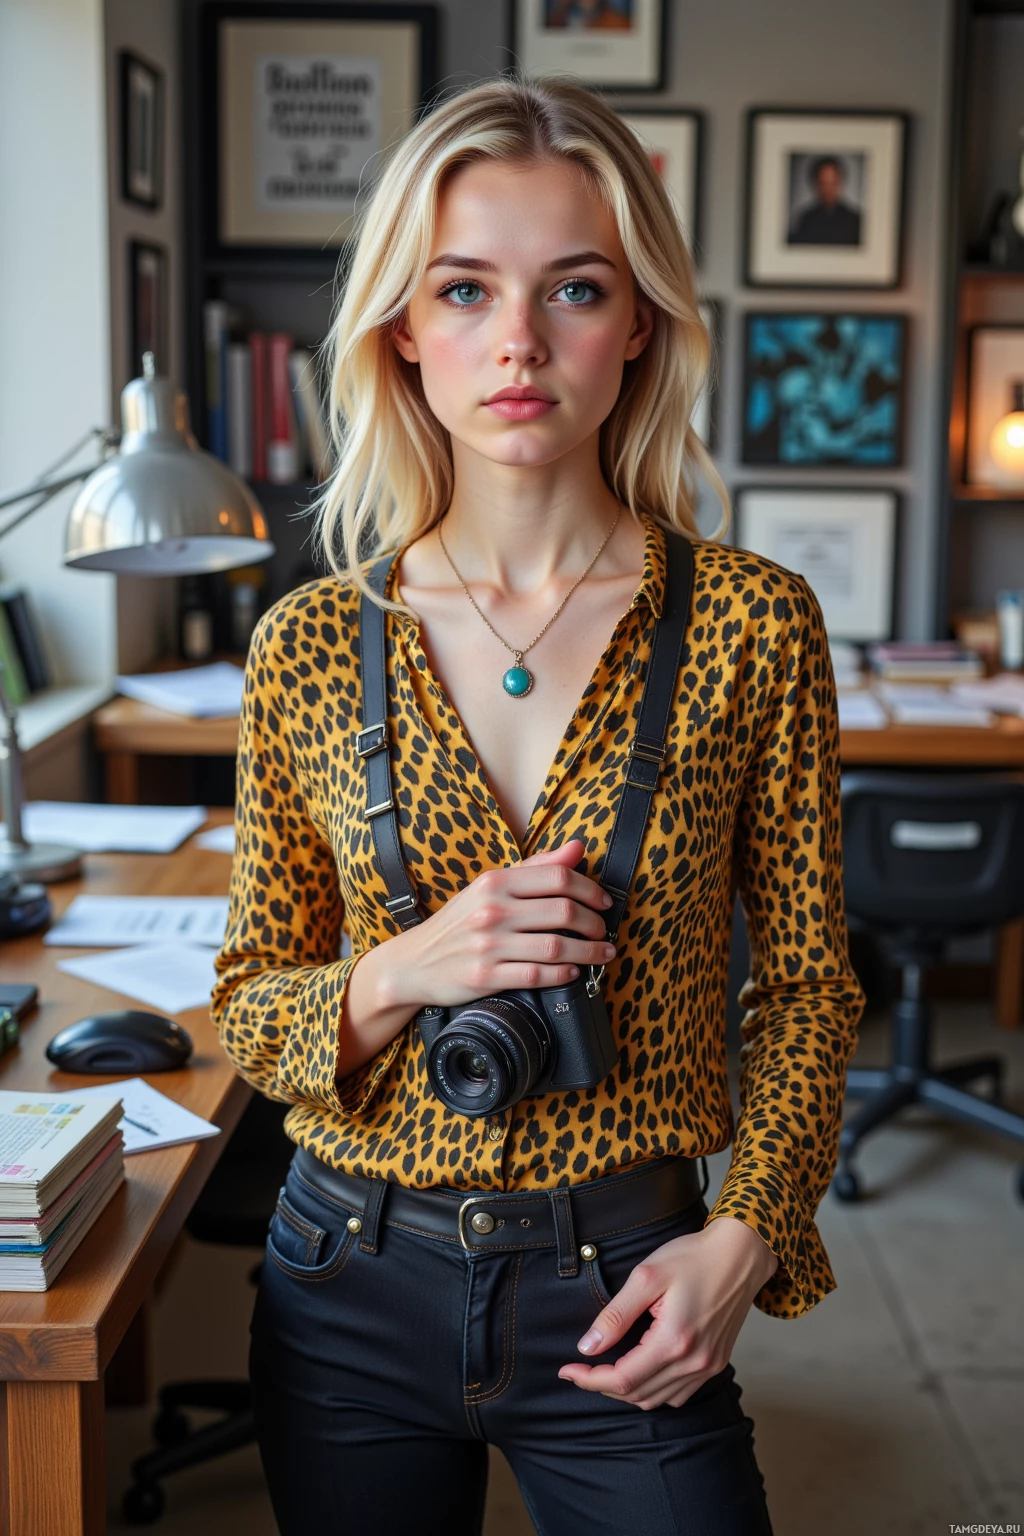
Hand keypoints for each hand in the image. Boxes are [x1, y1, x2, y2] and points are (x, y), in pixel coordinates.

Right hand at [379, 838, 614, 1011]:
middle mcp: (492, 910)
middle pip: (564, 911)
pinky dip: (562, 974)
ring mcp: (488, 944)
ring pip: (556, 946)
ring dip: (588, 953)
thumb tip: (578, 848)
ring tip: (602, 955)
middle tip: (604, 932)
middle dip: (595, 924)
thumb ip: (536, 867)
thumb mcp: (490, 887)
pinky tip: (572, 972)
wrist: (414, 961)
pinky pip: (537, 975)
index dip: (591, 889)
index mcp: (495, 882)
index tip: (604, 903)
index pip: (558, 877)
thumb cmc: (460, 922)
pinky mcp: (485, 976)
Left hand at [558, 1216, 778, 1411]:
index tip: (567, 1369)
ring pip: (657, 1399)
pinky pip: (678, 1394)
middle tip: (581, 1366)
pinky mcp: (715, 1363)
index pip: (623, 1380)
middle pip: (638, 1394)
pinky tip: (641, 1369)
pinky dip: (653, 1389)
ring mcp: (708, 1367)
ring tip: (606, 1368)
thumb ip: (615, 1315)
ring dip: (627, 1390)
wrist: (740, 1255)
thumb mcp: (646, 1277)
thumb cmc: (693, 1257)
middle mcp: (694, 1362)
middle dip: (603, 1385)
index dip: (590, 1379)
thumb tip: (588, 1346)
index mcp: (674, 1341)